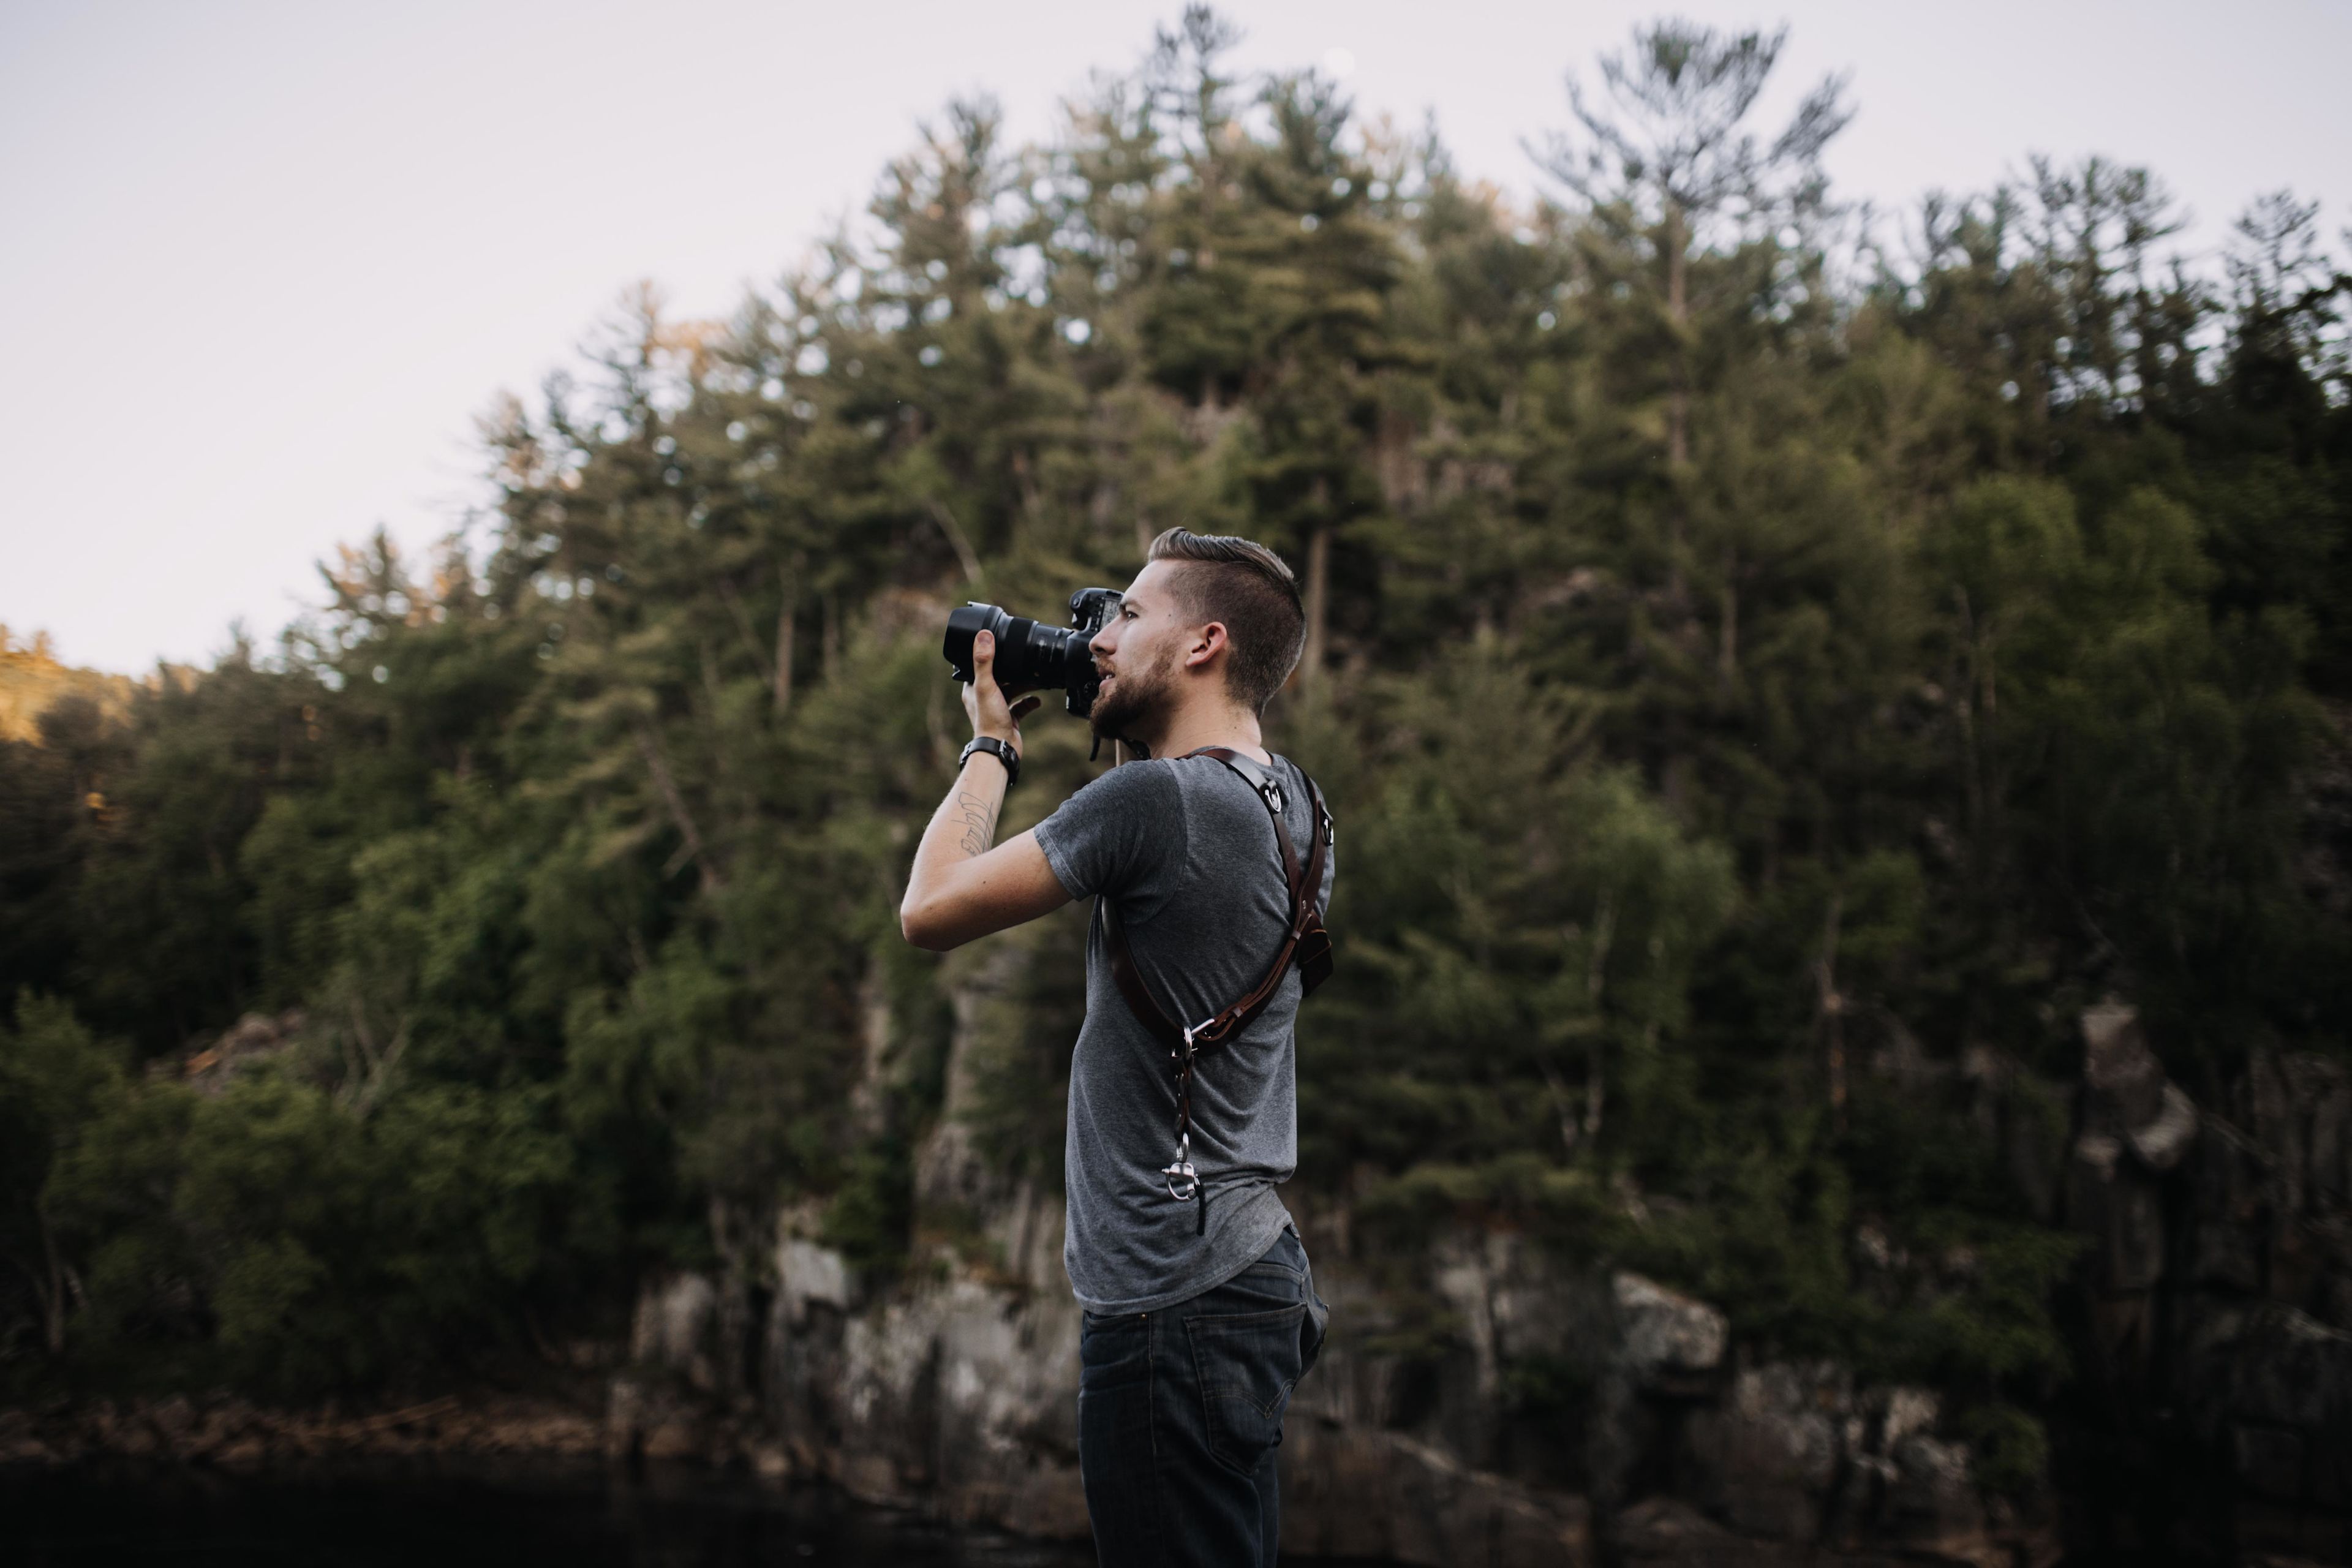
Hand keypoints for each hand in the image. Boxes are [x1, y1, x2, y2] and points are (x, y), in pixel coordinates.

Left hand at [962, 630, 1041, 754]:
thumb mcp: (986, 685)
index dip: (990, 655)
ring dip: (1025, 685)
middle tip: (1025, 660)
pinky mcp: (1010, 719)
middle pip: (1000, 677)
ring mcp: (998, 708)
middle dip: (1014, 670)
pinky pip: (1022, 706)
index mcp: (972, 689)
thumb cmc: (989, 720)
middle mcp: (984, 698)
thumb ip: (984, 661)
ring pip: (1013, 690)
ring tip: (1037, 679)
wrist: (1001, 749)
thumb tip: (984, 635)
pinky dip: (1030, 701)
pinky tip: (1038, 699)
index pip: (980, 665)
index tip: (1002, 644)